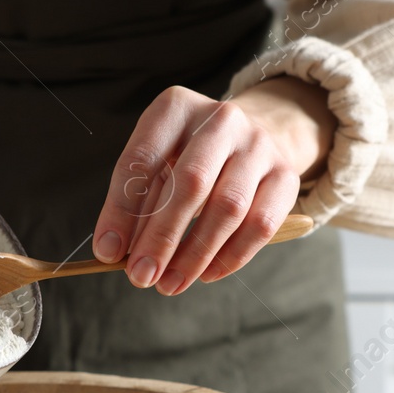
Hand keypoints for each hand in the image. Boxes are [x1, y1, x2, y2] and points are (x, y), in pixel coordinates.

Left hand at [92, 77, 334, 294]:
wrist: (253, 136)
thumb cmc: (188, 157)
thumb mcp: (156, 164)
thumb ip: (136, 204)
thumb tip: (115, 253)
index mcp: (176, 108)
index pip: (142, 159)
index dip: (121, 209)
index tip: (107, 251)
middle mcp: (221, 119)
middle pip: (191, 183)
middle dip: (161, 237)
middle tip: (140, 276)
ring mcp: (259, 145)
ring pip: (229, 207)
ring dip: (195, 255)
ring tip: (169, 284)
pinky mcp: (286, 174)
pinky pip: (261, 224)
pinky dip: (230, 257)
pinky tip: (206, 276)